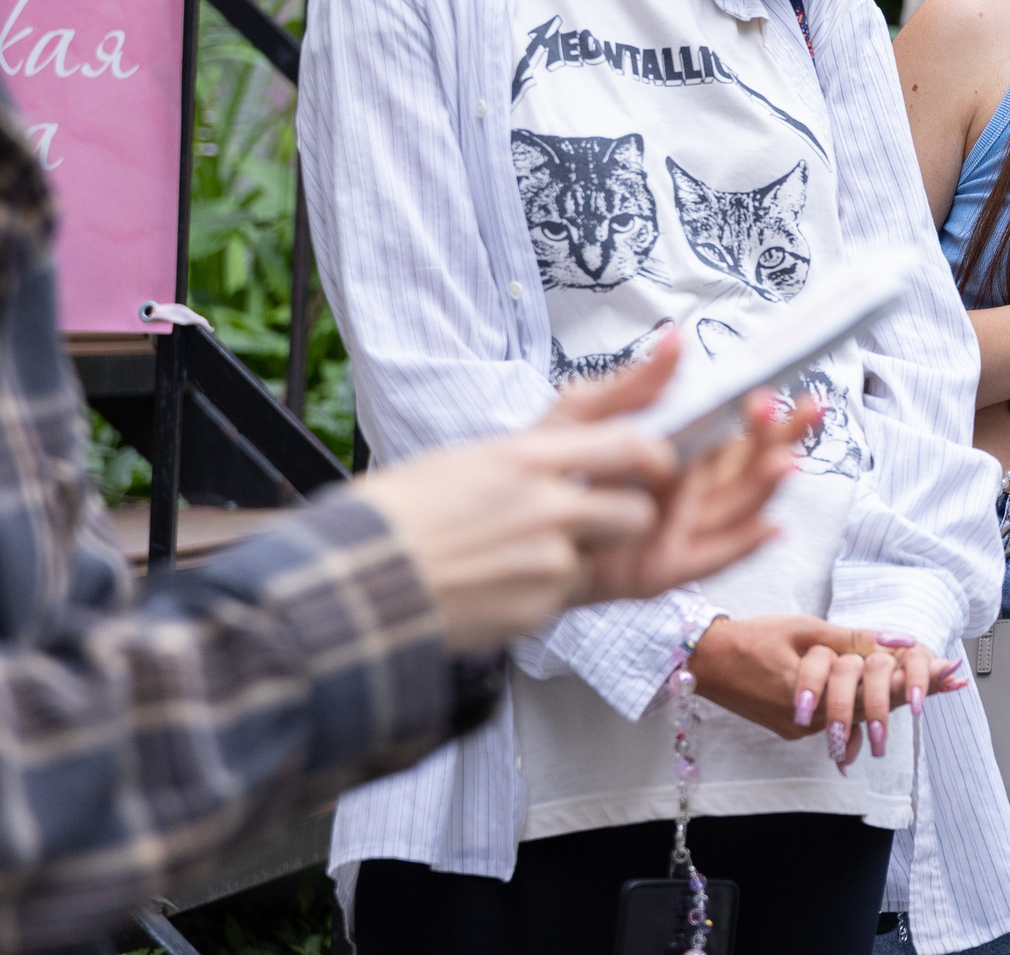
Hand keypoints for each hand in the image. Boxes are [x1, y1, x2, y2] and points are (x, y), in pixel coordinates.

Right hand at [350, 425, 669, 654]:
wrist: (352, 584)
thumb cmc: (399, 515)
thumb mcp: (474, 455)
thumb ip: (548, 436)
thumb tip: (599, 400)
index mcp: (524, 458)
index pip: (630, 444)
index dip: (655, 456)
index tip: (657, 462)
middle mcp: (544, 507)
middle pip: (637, 509)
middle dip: (627, 514)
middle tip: (597, 515)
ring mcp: (546, 563)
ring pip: (610, 555)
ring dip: (594, 554)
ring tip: (540, 552)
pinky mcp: (538, 610)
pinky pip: (572, 596)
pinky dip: (553, 590)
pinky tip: (507, 582)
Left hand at [540, 332, 822, 604]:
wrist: (509, 526)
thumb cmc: (550, 470)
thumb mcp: (588, 414)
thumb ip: (637, 383)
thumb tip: (676, 337)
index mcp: (681, 453)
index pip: (738, 432)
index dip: (763, 415)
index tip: (776, 392)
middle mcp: (690, 491)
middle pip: (750, 466)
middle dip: (781, 439)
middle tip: (802, 414)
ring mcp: (680, 530)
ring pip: (739, 506)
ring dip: (767, 484)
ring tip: (787, 461)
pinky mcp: (664, 568)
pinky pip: (712, 557)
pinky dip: (743, 545)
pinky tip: (770, 527)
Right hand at [689, 616, 966, 759]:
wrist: (705, 663)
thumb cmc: (751, 638)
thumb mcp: (804, 629)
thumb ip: (852, 639)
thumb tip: (898, 642)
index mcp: (817, 694)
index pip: (879, 689)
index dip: (916, 680)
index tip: (951, 670)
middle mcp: (812, 721)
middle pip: (875, 707)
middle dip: (913, 690)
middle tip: (951, 677)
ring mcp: (803, 729)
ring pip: (857, 714)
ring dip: (891, 698)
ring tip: (929, 684)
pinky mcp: (794, 729)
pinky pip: (837, 719)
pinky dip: (860, 705)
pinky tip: (884, 695)